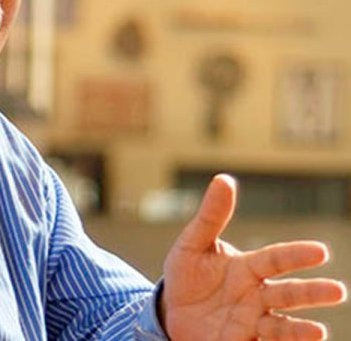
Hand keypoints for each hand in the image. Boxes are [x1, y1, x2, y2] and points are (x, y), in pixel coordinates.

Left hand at [162, 174, 347, 339]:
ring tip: (318, 332)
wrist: (172, 310)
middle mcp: (256, 296)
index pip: (275, 259)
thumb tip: (223, 179)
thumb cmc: (188, 274)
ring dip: (299, 330)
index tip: (320, 252)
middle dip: (311, 293)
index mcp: (248, 268)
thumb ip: (211, 216)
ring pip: (281, 327)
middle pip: (287, 294)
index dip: (296, 255)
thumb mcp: (192, 244)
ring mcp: (251, 322)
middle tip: (338, 291)